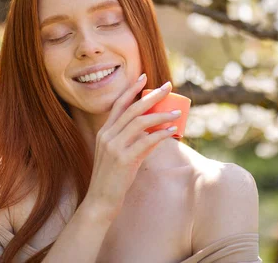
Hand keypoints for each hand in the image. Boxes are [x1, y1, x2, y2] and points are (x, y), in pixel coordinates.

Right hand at [85, 74, 179, 221]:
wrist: (101, 200)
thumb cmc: (113, 177)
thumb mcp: (118, 154)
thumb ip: (131, 140)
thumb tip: (154, 131)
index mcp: (104, 131)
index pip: (119, 104)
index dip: (132, 89)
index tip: (144, 76)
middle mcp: (107, 135)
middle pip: (132, 108)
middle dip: (152, 95)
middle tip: (168, 86)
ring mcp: (114, 146)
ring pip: (141, 122)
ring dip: (161, 114)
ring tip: (177, 111)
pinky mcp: (123, 159)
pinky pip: (146, 141)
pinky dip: (161, 134)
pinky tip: (172, 131)